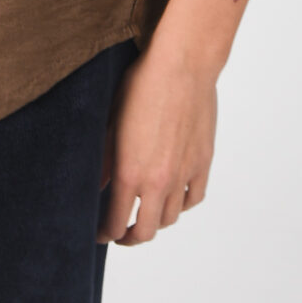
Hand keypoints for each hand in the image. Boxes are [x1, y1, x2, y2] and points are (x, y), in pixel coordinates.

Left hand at [97, 41, 216, 244]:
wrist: (183, 65)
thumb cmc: (142, 84)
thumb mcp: (112, 120)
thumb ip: (104, 159)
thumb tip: (98, 185)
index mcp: (130, 172)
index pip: (116, 222)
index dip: (105, 233)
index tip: (100, 233)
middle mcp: (159, 181)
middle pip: (146, 231)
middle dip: (130, 237)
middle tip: (122, 232)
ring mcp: (184, 173)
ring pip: (171, 217)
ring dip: (156, 220)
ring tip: (146, 213)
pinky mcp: (203, 162)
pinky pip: (193, 198)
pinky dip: (182, 204)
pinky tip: (173, 197)